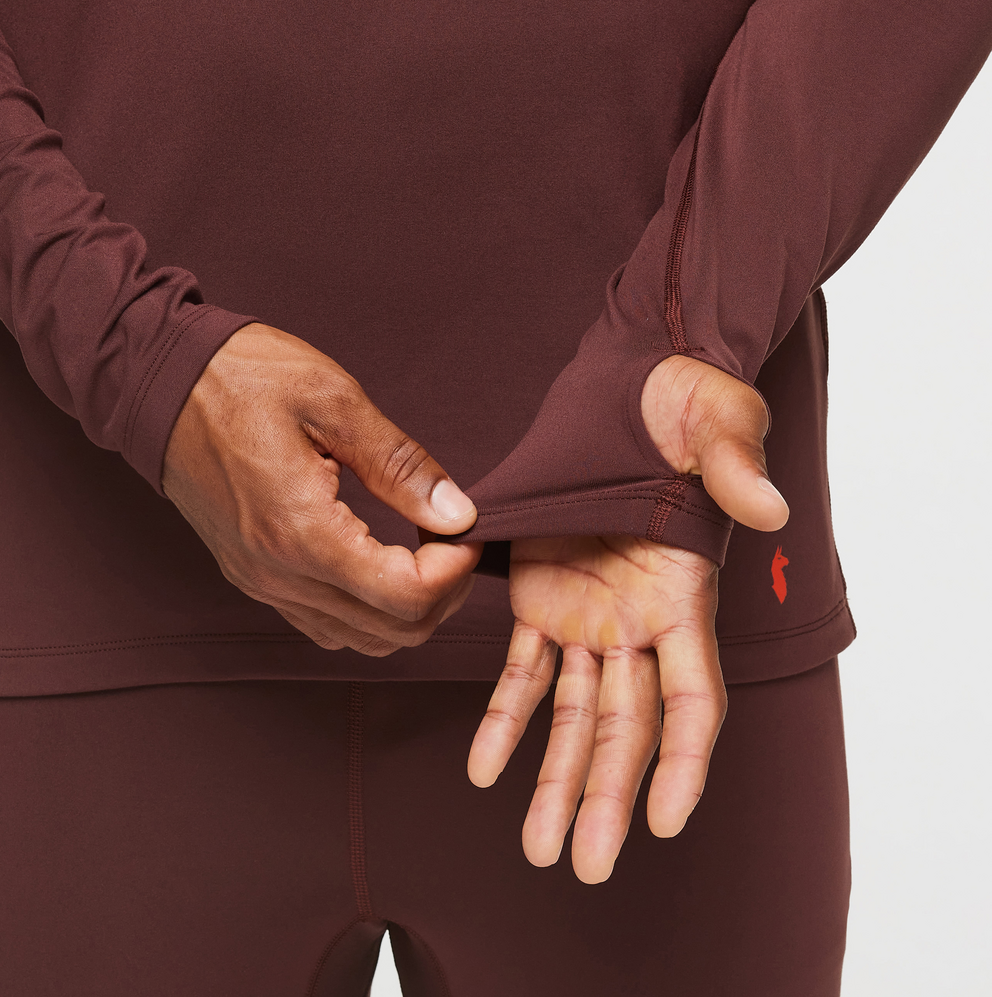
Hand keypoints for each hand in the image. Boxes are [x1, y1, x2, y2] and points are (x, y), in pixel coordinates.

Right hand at [162, 322, 482, 655]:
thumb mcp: (332, 399)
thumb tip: (458, 513)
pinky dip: (367, 611)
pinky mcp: (250, 576)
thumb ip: (399, 464)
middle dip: (444, 593)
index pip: (407, 598)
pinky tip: (378, 561)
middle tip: (453, 539)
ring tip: (423, 550)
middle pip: (393, 633)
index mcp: (302, 531)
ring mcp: (261, 582)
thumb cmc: (241, 377)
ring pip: (360, 641)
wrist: (157, 380)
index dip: (456, 570)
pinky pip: (323, 625)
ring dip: (407, 608)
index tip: (465, 528)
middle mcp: (279, 573)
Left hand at [468, 355, 788, 880]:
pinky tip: (484, 771)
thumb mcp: (716, 421)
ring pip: (573, 715)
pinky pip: (521, 671)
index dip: (685, 759)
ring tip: (539, 848)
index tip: (665, 820)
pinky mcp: (542, 600)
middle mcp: (640, 621)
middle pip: (628, 726)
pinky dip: (503, 719)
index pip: (694, 694)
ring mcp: (591, 617)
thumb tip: (766, 509)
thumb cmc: (683, 401)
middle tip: (584, 866)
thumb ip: (735, 466)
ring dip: (555, 780)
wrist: (630, 384)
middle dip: (607, 796)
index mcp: (684, 593)